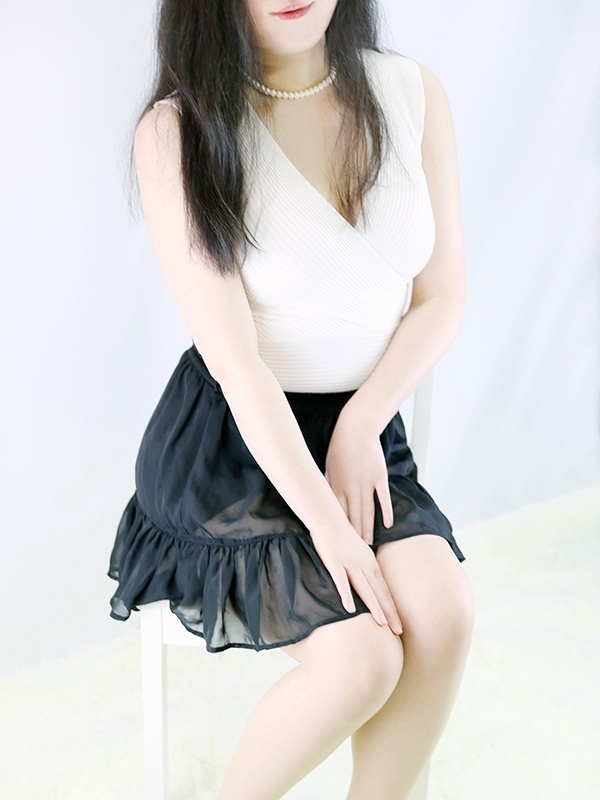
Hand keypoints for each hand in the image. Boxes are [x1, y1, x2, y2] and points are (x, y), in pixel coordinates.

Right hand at [310, 522, 402, 633]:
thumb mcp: (359, 550)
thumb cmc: (342, 534)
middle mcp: (364, 565)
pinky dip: (347, 595)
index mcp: (370, 563)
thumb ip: (364, 565)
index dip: (392, 608)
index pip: (385, 590)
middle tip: (398, 631)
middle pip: (379, 593)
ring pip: (365, 589)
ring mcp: (350, 564)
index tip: (399, 624)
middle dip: (389, 613)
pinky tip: (350, 609)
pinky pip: (341, 582)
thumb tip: (368, 579)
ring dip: (374, 607)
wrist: (329, 517)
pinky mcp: (335, 563)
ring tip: (382, 624)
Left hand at [324, 412, 393, 544]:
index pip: (337, 513)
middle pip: (353, 516)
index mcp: (336, 485)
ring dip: (368, 528)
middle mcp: (351, 487)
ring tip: (369, 544)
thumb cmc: (339, 446)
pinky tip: (387, 525)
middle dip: (354, 536)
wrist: (356, 428)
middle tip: (356, 554)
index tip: (340, 544)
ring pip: (367, 511)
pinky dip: (386, 512)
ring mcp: (366, 483)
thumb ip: (328, 483)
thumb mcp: (328, 465)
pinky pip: (383, 498)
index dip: (339, 530)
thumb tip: (324, 498)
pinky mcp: (379, 476)